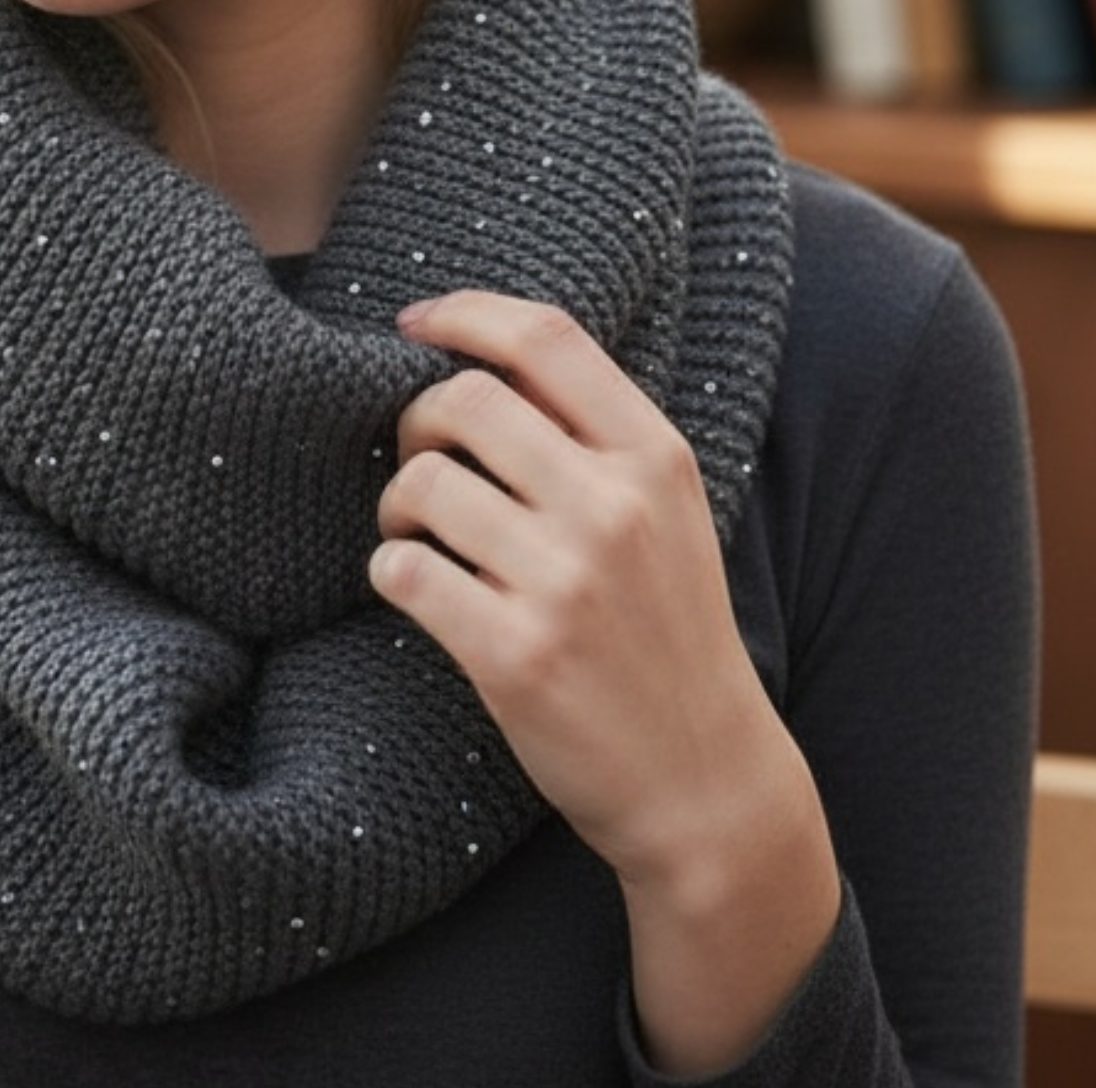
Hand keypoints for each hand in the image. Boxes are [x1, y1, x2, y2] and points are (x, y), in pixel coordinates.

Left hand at [369, 289, 839, 1071]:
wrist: (705, 781)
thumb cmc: (668, 630)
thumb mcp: (664, 514)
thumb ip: (591, 435)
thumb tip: (478, 356)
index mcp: (655, 458)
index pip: (545, 338)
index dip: (465, 314)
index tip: (415, 324)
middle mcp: (613, 508)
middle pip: (466, 400)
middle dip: (415, 418)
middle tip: (417, 457)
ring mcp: (564, 582)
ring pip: (423, 483)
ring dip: (396, 501)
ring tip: (413, 530)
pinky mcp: (515, 654)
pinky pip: (404, 570)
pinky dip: (389, 568)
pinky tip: (413, 585)